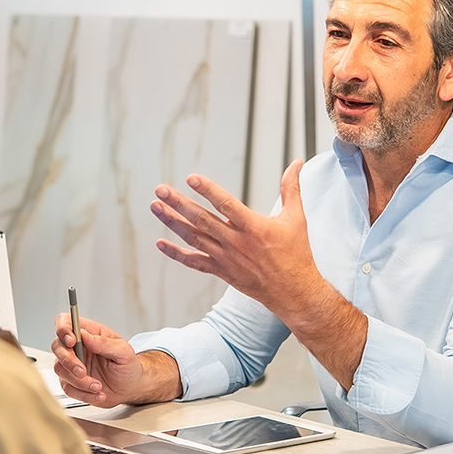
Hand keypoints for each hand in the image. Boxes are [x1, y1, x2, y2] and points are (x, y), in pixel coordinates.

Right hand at [51, 315, 179, 405]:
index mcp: (88, 333)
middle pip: (57, 346)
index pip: (66, 322)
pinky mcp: (72, 382)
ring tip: (98, 386)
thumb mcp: (123, 352)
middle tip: (83, 371)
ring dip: (79, 381)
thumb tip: (85, 336)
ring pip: (60, 369)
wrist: (130, 387)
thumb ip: (104, 343)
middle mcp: (76, 347)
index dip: (63, 329)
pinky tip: (98, 394)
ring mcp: (72, 365)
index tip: (71, 341)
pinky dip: (83, 393)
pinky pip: (68, 388)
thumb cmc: (127, 366)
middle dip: (68, 361)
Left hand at [151, 162, 367, 389]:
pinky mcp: (221, 271)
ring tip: (155, 207)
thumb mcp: (296, 218)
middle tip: (160, 190)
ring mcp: (226, 258)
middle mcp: (236, 242)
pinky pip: (194, 262)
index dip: (207, 190)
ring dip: (172, 222)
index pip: (226, 204)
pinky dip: (176, 254)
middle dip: (179, 203)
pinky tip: (159, 243)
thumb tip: (298, 162)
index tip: (190, 178)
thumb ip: (292, 188)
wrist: (293, 292)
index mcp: (254, 227)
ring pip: (194, 238)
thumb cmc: (296, 253)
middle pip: (202, 219)